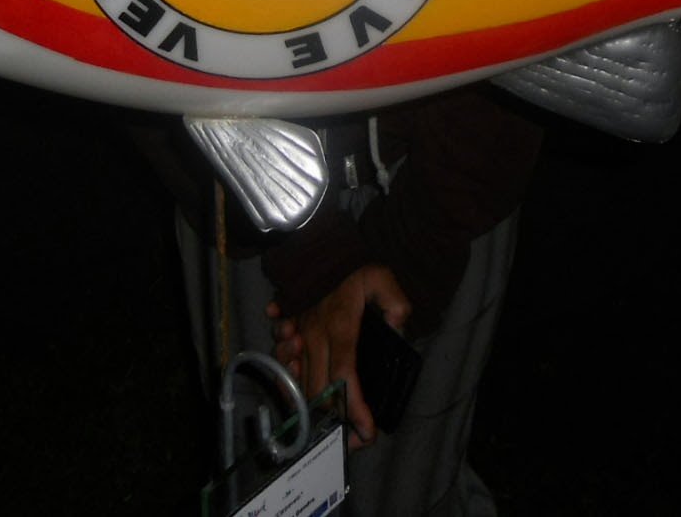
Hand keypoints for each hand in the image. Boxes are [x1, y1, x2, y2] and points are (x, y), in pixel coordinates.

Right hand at [268, 265, 409, 449]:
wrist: (319, 243)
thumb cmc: (354, 265)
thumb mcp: (383, 278)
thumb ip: (394, 302)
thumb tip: (398, 325)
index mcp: (340, 326)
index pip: (345, 375)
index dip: (354, 407)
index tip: (367, 431)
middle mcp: (314, 333)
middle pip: (318, 387)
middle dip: (334, 419)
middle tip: (351, 438)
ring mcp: (298, 331)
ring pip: (296, 377)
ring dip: (307, 402)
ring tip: (326, 418)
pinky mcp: (289, 327)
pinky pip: (281, 358)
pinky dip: (287, 376)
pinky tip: (299, 386)